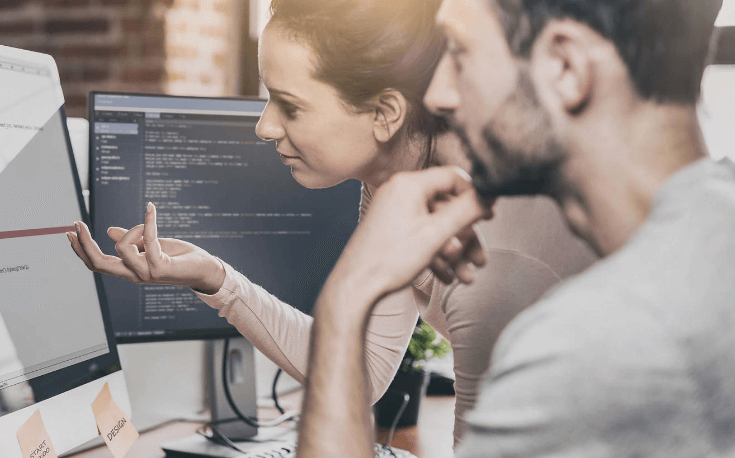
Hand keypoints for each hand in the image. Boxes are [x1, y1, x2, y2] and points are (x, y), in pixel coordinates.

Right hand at [67, 202, 225, 293]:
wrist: (204, 269)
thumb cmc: (179, 257)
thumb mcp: (151, 245)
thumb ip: (131, 240)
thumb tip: (110, 231)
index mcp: (128, 270)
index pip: (97, 264)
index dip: (81, 250)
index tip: (70, 231)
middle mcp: (134, 275)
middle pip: (99, 263)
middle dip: (85, 243)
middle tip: (77, 222)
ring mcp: (146, 273)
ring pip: (122, 248)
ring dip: (133, 228)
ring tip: (148, 221)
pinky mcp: (161, 267)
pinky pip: (148, 241)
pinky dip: (148, 221)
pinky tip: (151, 208)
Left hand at [330, 166, 493, 301]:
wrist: (354, 288)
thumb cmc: (389, 260)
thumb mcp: (436, 234)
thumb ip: (466, 211)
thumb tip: (490, 194)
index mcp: (408, 185)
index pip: (453, 177)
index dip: (475, 195)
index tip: (489, 215)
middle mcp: (399, 193)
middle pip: (446, 207)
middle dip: (466, 237)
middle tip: (480, 258)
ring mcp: (393, 212)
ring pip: (435, 227)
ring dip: (454, 252)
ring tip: (466, 277)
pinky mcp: (390, 230)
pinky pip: (420, 236)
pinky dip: (435, 255)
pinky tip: (446, 277)